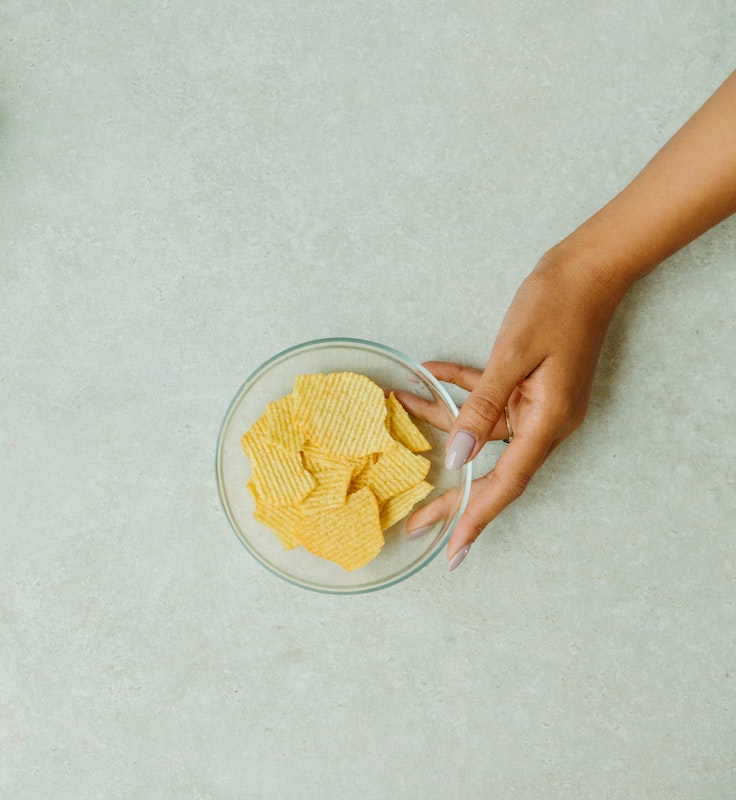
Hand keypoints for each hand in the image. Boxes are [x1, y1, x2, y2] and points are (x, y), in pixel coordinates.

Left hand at [396, 254, 627, 568]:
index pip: (504, 484)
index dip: (476, 519)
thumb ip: (480, 407)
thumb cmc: (554, 305)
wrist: (590, 266)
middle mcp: (546, 422)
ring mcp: (540, 404)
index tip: (453, 552)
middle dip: (452, 495)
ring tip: (398, 408)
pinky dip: (460, 389)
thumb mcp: (512, 355)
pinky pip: (490, 399)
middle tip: (415, 524)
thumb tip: (456, 456)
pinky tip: (427, 373)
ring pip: (482, 428)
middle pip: (492, 470)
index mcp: (547, 422)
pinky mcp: (532, 385)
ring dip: (441, 418)